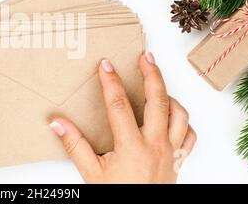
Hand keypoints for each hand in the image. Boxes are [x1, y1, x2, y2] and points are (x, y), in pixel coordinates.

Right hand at [50, 52, 195, 183]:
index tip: (105, 65)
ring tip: (156, 84)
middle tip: (145, 57)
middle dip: (152, 74)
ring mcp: (171, 151)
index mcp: (132, 146)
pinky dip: (182, 120)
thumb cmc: (117, 195)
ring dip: (168, 95)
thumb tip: (57, 123)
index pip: (119, 105)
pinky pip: (189, 134)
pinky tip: (172, 115)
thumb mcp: (91, 173)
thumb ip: (74, 145)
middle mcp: (156, 145)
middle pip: (157, 100)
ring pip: (179, 114)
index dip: (111, 82)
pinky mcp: (178, 159)